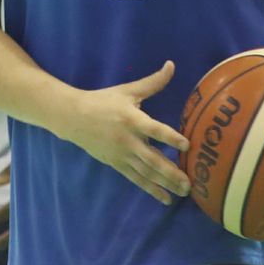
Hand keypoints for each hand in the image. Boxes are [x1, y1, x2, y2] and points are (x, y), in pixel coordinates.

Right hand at [54, 61, 189, 204]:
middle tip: (191, 183)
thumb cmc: (103, 101)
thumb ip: (152, 82)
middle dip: (172, 172)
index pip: (154, 129)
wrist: (72, 118)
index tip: (187, 145)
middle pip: (152, 159)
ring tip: (184, 192)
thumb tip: (171, 65)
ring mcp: (121, 154)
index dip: (170, 137)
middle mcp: (127, 140)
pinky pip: (136, 179)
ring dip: (165, 183)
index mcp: (131, 119)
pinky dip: (151, 189)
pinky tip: (165, 199)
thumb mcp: (127, 91)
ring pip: (146, 172)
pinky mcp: (116, 164)